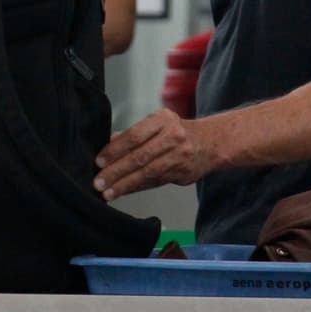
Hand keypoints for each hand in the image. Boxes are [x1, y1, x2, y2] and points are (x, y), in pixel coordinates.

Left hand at [94, 109, 213, 199]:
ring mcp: (179, 155)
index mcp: (163, 119)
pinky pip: (155, 182)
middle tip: (99, 181)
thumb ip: (134, 134)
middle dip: (116, 171)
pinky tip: (124, 192)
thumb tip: (107, 145)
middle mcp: (173, 136)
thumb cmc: (178, 131)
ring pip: (147, 173)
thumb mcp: (158, 123)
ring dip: (125, 184)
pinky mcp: (182, 173)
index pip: (135, 135)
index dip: (115, 149)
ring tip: (108, 192)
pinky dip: (137, 188)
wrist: (211, 142)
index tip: (99, 161)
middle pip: (140, 156)